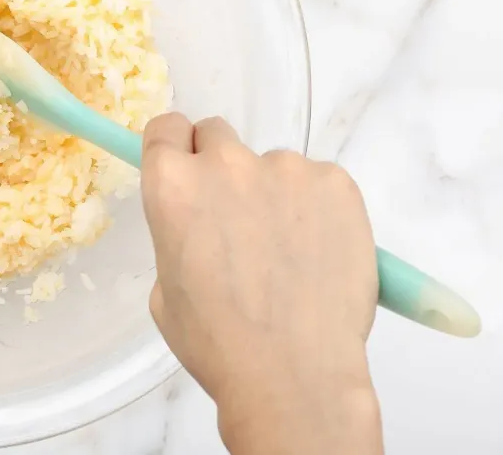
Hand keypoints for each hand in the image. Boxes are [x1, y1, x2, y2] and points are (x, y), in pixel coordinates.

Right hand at [141, 113, 381, 454]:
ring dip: (274, 194)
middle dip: (221, 168)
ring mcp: (286, 169)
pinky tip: (319, 255)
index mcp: (172, 186)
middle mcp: (225, 163)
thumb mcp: (166, 288)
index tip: (185, 169)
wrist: (294, 373)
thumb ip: (178, 236)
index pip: (165, 128)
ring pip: (273, 166)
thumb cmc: (217, 342)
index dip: (175, 149)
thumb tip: (204, 228)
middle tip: (237, 219)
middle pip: (217, 135)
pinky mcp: (336, 183)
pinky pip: (319, 183)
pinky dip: (317, 210)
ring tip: (288, 254)